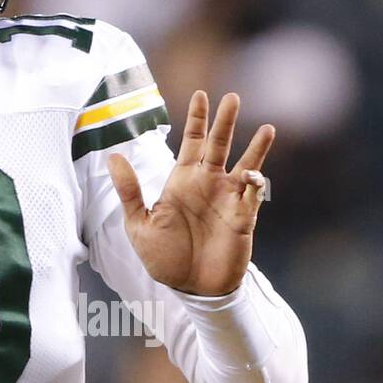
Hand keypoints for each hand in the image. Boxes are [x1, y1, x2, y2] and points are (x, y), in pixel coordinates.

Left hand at [107, 90, 274, 296]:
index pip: (192, 142)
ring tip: (268, 128)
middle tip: (232, 96)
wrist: (188, 288)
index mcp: (182, 181)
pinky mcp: (243, 219)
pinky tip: (253, 178)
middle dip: (225, 122)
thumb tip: (113, 156)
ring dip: (256, 149)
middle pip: (219, 146)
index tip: (201, 94)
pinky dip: (255, 187)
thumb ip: (129, 190)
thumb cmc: (164, 256)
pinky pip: (253, 198)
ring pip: (245, 166)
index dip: (197, 119)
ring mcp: (228, 200)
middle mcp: (208, 185)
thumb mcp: (138, 223)